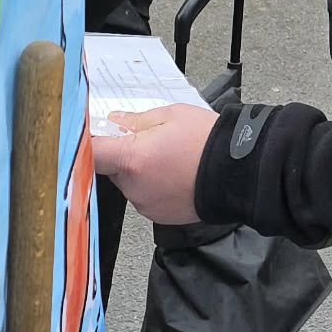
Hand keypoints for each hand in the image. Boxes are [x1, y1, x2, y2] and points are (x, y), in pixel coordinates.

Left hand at [93, 103, 218, 223]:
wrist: (241, 173)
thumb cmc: (211, 144)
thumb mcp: (172, 115)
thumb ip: (137, 120)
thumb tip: (118, 121)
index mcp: (132, 159)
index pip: (91, 153)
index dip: (90, 142)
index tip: (97, 135)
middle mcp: (135, 187)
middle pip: (112, 169)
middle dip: (125, 155)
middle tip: (151, 142)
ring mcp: (147, 205)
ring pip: (131, 184)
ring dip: (142, 172)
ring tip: (172, 159)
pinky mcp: (160, 216)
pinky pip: (147, 197)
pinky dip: (157, 187)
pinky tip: (178, 175)